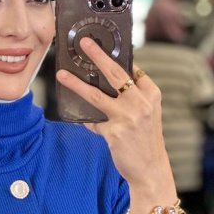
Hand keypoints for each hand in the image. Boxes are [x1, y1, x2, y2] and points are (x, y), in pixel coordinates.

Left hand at [56, 37, 169, 190]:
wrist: (150, 169)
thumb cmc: (146, 141)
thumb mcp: (148, 115)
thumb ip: (133, 98)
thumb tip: (108, 83)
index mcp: (151, 95)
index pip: (134, 71)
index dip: (119, 57)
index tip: (103, 44)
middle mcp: (141, 103)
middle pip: (115, 73)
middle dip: (98, 55)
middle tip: (84, 43)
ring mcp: (127, 118)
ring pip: (96, 95)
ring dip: (76, 84)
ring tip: (62, 75)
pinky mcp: (114, 133)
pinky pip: (93, 122)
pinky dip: (87, 121)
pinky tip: (81, 120)